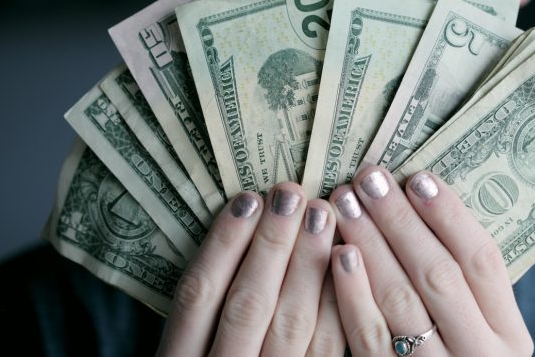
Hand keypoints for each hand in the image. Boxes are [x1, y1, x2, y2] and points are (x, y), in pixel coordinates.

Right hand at [156, 182, 344, 356]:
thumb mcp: (190, 346)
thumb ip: (208, 302)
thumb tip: (245, 219)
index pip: (198, 295)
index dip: (223, 243)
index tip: (248, 199)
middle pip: (247, 303)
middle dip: (272, 244)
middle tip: (292, 193)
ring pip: (290, 324)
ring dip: (307, 265)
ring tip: (321, 214)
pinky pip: (326, 348)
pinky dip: (335, 303)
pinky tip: (344, 261)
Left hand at [329, 167, 533, 356]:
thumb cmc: (457, 347)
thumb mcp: (479, 321)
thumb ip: (460, 276)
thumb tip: (418, 197)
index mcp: (508, 331)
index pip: (483, 262)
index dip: (450, 216)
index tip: (418, 177)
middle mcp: (479, 353)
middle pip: (438, 275)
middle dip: (400, 221)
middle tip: (370, 179)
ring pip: (400, 300)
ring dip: (370, 244)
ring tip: (346, 203)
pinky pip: (368, 336)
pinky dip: (352, 292)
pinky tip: (339, 254)